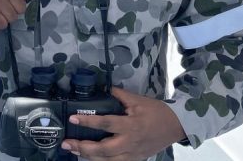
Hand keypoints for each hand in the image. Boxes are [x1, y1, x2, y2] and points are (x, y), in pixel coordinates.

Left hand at [61, 88, 185, 160]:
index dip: (88, 121)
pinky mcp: (135, 160)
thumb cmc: (157, 112)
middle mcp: (129, 142)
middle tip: (67, 143)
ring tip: (74, 151)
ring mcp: (132, 154)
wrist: (176, 127)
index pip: (105, 123)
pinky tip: (90, 159)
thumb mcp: (139, 100)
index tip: (73, 118)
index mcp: (130, 125)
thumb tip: (105, 88)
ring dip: (88, 157)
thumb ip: (120, 95)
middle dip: (83, 147)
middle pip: (103, 149)